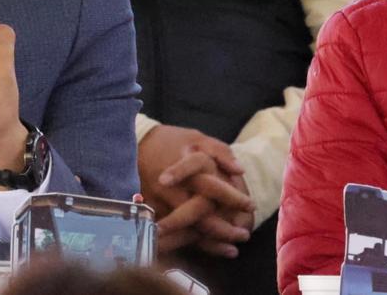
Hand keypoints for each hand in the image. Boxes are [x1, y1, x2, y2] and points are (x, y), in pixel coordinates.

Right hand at [138, 125, 253, 257]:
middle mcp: (174, 186)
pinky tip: (213, 248)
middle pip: (199, 214)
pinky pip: (175, 232)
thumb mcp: (197, 138)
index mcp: (187, 167)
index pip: (212, 186)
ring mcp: (161, 201)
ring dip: (212, 241)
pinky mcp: (154, 210)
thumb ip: (221, 152)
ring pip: (188, 228)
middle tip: (244, 235)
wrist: (135, 144)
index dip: (232, 197)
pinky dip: (194, 243)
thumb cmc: (172, 141)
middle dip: (223, 228)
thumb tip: (240, 170)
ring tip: (233, 248)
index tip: (251, 205)